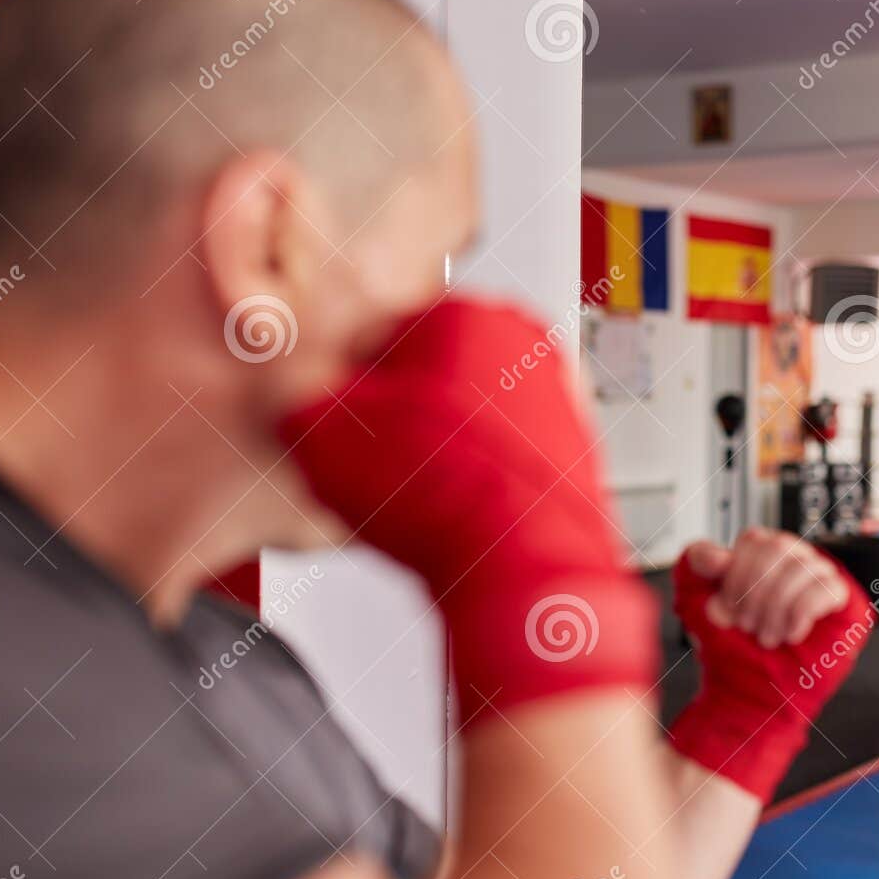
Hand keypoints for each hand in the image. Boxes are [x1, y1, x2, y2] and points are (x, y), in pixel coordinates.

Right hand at [278, 296, 659, 726]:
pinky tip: (452, 511)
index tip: (330, 418)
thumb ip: (303, 400)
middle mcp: (523, 344)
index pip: (376, 337)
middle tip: (367, 461)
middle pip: (430, 375)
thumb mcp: (322, 435)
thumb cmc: (441, 496)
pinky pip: (503, 459)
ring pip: (468, 417)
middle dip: (396, 415)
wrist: (523, 565)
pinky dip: (478, 478)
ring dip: (437, 449)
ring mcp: (558, 399)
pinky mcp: (576, 454)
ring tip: (409, 495)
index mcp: (462, 313)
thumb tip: (303, 403)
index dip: (341, 387)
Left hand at [668, 529, 871, 802]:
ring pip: (804, 566)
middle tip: (746, 626)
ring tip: (767, 638)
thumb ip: (697, 563)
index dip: (737, 575)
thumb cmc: (730, 652)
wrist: (749, 697)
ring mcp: (822, 583)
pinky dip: (802, 612)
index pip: (756, 540)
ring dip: (777, 607)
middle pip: (780, 548)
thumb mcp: (697, 601)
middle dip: (756, 593)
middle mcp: (796, 563)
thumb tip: (718, 554)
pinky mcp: (845, 608)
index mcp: (765, 556)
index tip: (727, 608)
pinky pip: (828, 589)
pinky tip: (791, 635)